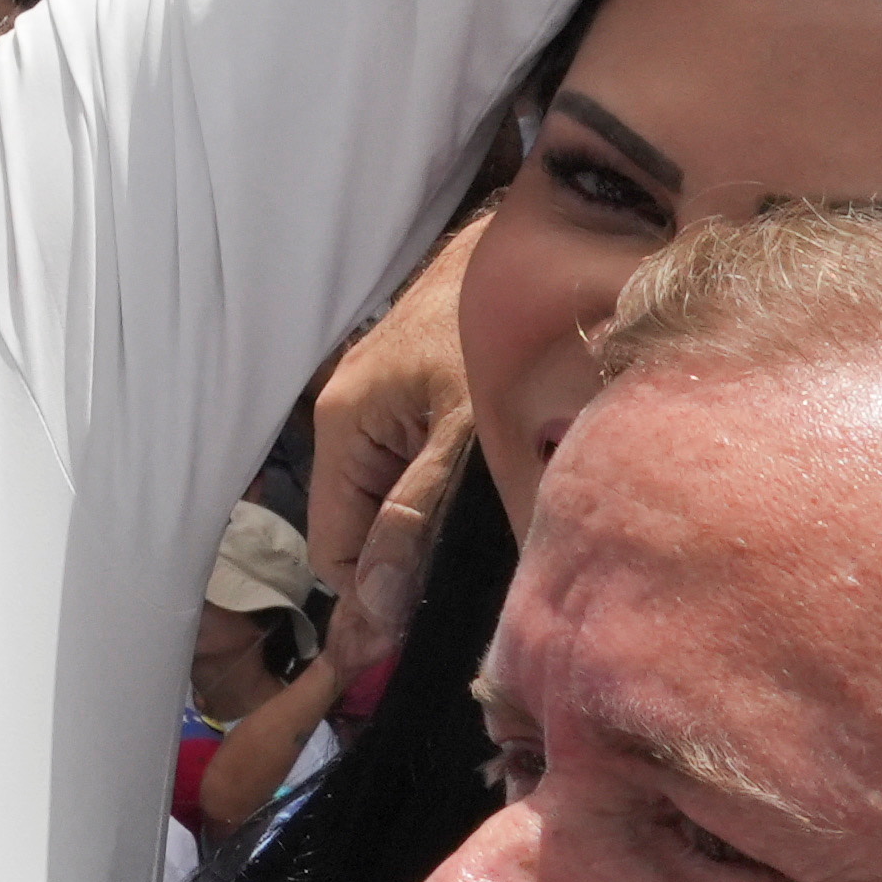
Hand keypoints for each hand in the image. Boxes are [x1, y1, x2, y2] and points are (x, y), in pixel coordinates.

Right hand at [298, 218, 478, 624]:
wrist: (548, 241)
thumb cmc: (500, 331)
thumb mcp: (462, 436)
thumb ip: (414, 520)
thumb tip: (367, 612)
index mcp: (341, 426)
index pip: (333, 555)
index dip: (375, 604)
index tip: (436, 640)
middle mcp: (349, 418)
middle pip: (364, 530)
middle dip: (412, 569)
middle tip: (488, 606)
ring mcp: (384, 406)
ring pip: (397, 503)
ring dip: (440, 535)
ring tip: (504, 558)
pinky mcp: (420, 397)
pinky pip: (421, 471)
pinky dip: (456, 497)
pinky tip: (504, 508)